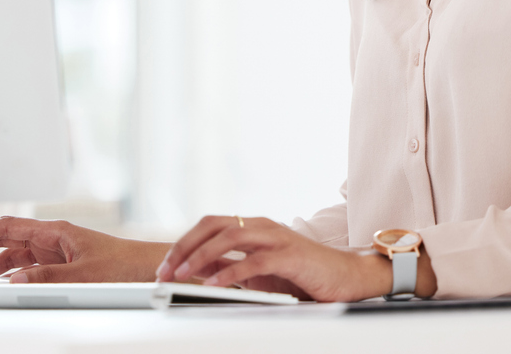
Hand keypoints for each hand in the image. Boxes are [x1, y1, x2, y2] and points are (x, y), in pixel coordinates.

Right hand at [0, 216, 169, 282]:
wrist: (151, 270)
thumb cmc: (125, 266)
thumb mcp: (85, 275)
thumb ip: (48, 279)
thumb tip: (14, 281)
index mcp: (56, 232)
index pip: (7, 228)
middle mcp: (54, 239)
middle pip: (5, 239)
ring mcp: (57, 252)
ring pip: (14, 256)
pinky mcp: (64, 266)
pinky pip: (28, 268)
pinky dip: (9, 276)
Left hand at [155, 215, 397, 301]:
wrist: (345, 276)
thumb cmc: (303, 274)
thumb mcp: (260, 272)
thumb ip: (232, 268)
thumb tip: (199, 273)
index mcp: (254, 226)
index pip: (210, 225)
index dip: (184, 243)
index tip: (165, 266)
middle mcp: (262, 226)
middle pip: (213, 226)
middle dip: (185, 247)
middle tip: (165, 270)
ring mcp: (277, 237)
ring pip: (230, 238)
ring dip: (201, 257)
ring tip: (182, 275)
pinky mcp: (290, 255)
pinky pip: (254, 261)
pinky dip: (231, 273)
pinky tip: (215, 285)